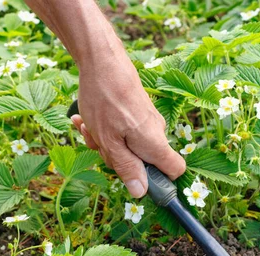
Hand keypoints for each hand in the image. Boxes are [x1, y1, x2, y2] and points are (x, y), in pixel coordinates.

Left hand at [69, 52, 185, 197]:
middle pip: (142, 160)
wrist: (101, 59)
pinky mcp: (136, 110)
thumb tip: (141, 192)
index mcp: (155, 143)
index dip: (159, 181)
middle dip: (115, 156)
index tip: (135, 178)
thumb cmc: (105, 100)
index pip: (175, 170)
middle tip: (97, 142)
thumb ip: (127, 168)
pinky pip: (122, 129)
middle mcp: (156, 131)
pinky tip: (84, 117)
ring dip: (103, 140)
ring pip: (126, 144)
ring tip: (86, 124)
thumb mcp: (110, 142)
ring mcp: (146, 120)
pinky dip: (103, 126)